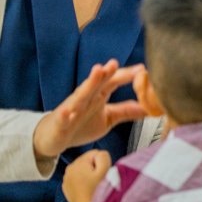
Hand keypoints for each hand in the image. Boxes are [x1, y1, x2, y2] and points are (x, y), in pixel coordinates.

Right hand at [32, 60, 147, 162]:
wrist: (53, 138)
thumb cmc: (80, 125)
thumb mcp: (108, 118)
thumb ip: (126, 111)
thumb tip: (148, 106)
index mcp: (98, 95)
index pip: (113, 81)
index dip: (126, 75)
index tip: (142, 70)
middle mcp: (86, 98)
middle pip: (97, 83)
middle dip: (105, 72)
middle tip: (114, 63)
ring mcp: (72, 108)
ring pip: (80, 94)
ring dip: (89, 83)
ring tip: (97, 71)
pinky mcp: (60, 122)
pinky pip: (63, 117)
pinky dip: (65, 114)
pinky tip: (68, 111)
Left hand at [63, 149, 110, 201]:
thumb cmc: (97, 190)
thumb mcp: (105, 169)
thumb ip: (103, 156)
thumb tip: (98, 154)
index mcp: (78, 163)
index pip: (95, 153)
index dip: (101, 162)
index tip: (101, 173)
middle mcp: (69, 168)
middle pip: (87, 161)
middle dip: (93, 168)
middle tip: (97, 180)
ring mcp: (66, 178)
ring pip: (82, 170)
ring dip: (88, 175)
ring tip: (92, 185)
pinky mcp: (66, 187)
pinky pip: (77, 178)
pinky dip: (82, 182)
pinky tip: (86, 189)